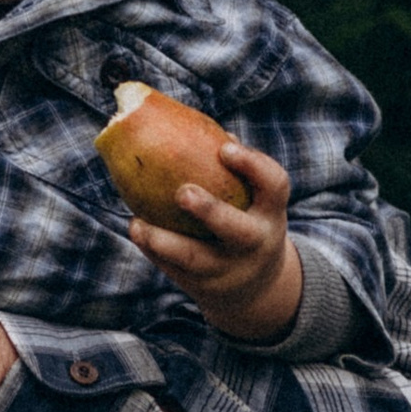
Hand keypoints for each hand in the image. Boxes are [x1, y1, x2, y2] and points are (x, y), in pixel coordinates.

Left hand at [131, 141, 303, 341]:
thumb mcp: (254, 200)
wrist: (255, 290)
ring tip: (140, 224)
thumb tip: (186, 121)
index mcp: (271, 212)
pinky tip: (136, 229)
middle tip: (182, 192)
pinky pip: (174, 270)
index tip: (224, 147)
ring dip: (165, 242)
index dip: (253, 165)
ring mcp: (230, 269)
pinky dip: (153, 250)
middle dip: (210, 211)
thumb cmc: (247, 222)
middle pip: (238, 230)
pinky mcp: (205, 286)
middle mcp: (255, 243)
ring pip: (197, 259)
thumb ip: (231, 169)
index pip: (274, 185)